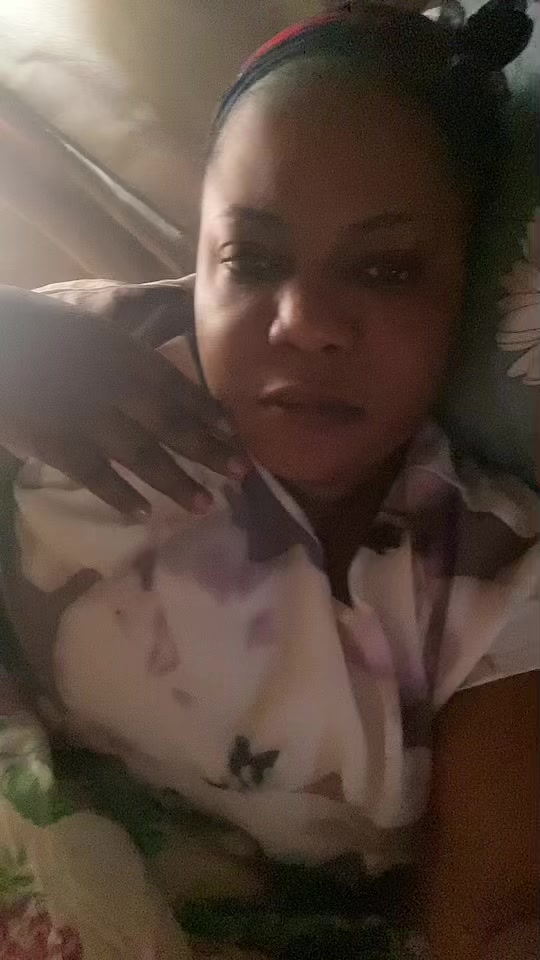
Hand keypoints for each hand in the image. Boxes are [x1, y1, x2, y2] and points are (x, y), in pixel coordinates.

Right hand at [0, 286, 246, 515]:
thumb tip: (161, 377)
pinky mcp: (56, 442)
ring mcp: (85, 415)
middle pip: (171, 422)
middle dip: (209, 449)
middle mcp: (112, 383)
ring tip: (205, 505)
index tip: (236, 431)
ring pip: (142, 454)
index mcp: (119, 350)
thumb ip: (123, 352)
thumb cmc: (35, 333)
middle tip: (243, 473)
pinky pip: (96, 475)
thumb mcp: (86, 328)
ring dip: (176, 481)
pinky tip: (144, 512)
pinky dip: (120, 496)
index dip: (207, 410)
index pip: (175, 384)